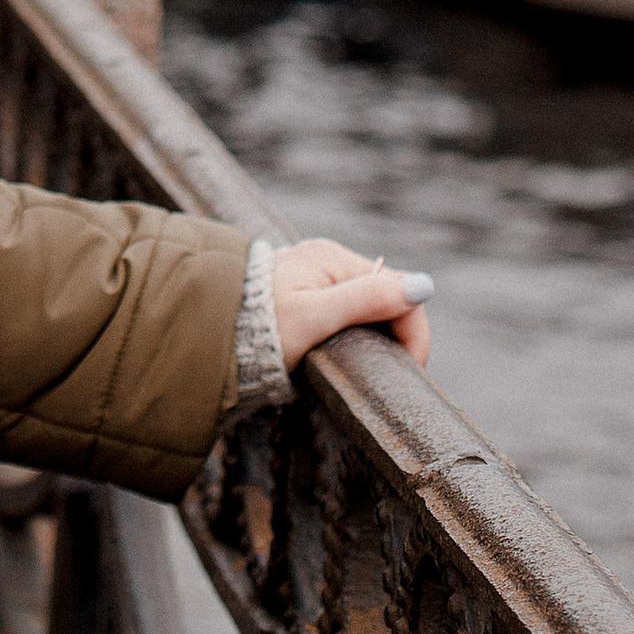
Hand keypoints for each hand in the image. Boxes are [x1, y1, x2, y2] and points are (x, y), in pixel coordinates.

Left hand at [271, 238, 432, 372]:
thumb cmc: (260, 328)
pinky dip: (354, 336)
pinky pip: (347, 314)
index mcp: (333, 258)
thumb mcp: (315, 317)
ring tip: (364, 369)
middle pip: (386, 298)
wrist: (209, 336)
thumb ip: (367, 300)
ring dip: (374, 338)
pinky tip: (345, 356)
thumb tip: (424, 286)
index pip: (399, 288)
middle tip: (386, 375)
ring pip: (368, 309)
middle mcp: (327, 261)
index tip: (408, 371)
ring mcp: (315, 278)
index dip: (413, 332)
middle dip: (393, 337)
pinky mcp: (305, 298)